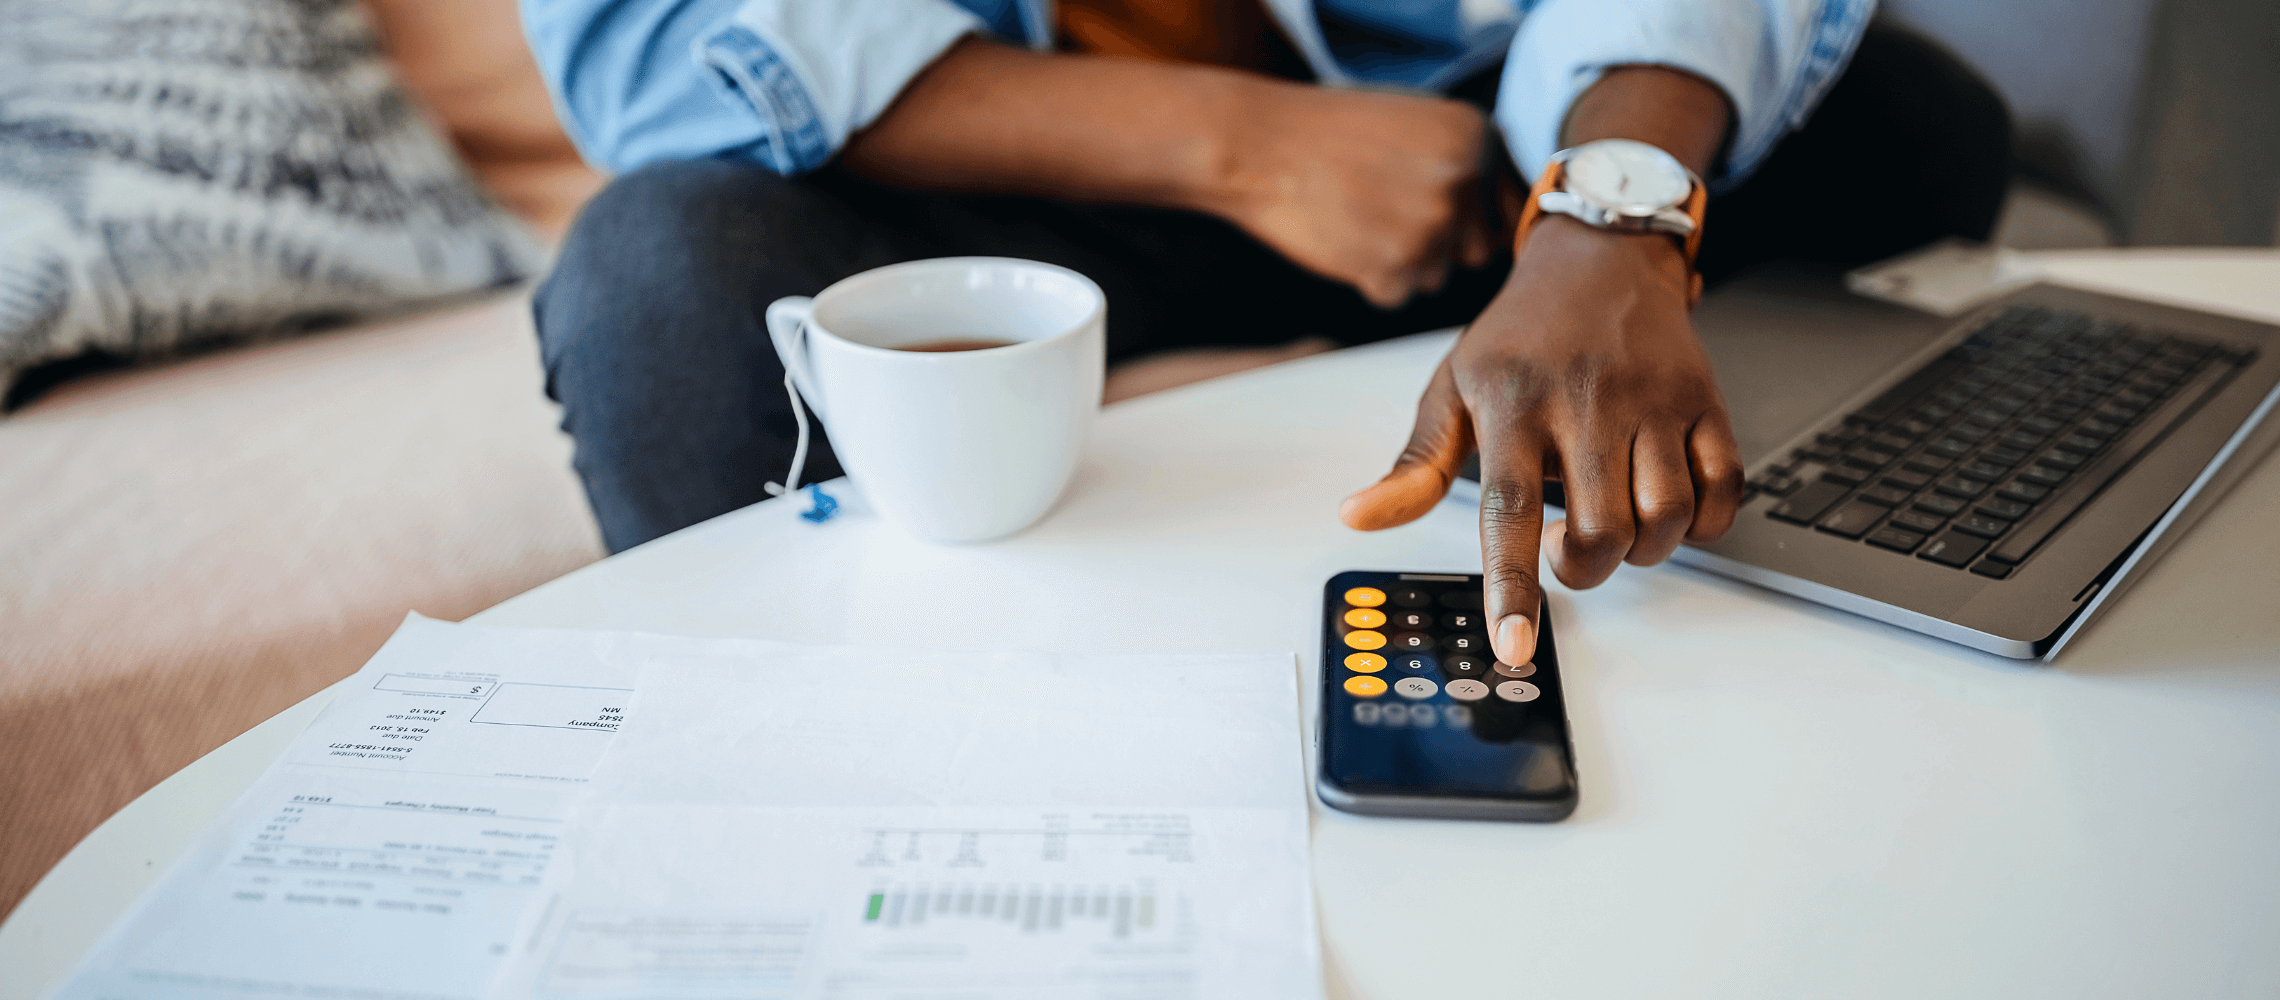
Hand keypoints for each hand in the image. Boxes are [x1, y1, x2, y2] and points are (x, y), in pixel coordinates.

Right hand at [1202, 84, 1496, 307]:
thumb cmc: (1329, 133)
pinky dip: (1368, 277)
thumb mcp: (1415, 123)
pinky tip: (1340, 237)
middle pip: (1477, 249)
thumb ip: (1463, 163)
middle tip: (1386, 215)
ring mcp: (1431, 227)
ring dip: (1402, 261)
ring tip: (1356, 218)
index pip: (1506, 204)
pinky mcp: (1393, 269)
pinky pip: (1397, 294)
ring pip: (1436, 275)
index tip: (1434, 211)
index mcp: (1477, 135)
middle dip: (1441, 244)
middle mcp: (1464, 180)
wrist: (1258, 145)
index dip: (1471, 216)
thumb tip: (1501, 220)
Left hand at [1338, 218, 1745, 664]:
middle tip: (1565, 549)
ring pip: (1666, 517)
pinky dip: (1702, 522)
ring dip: (1643, 550)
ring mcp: (1654, 402)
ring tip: (1614, 526)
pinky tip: (1668, 508)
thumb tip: (1359, 517)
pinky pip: (1724, 490)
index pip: (1509, 510)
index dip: (1511, 585)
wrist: (1601, 259)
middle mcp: (1589, 403)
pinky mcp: (1705, 401)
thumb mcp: (1452, 387)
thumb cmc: (1521, 335)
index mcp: (1515, 404)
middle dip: (1584, 569)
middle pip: (1601, 529)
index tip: (1513, 645)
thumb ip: (1414, 464)